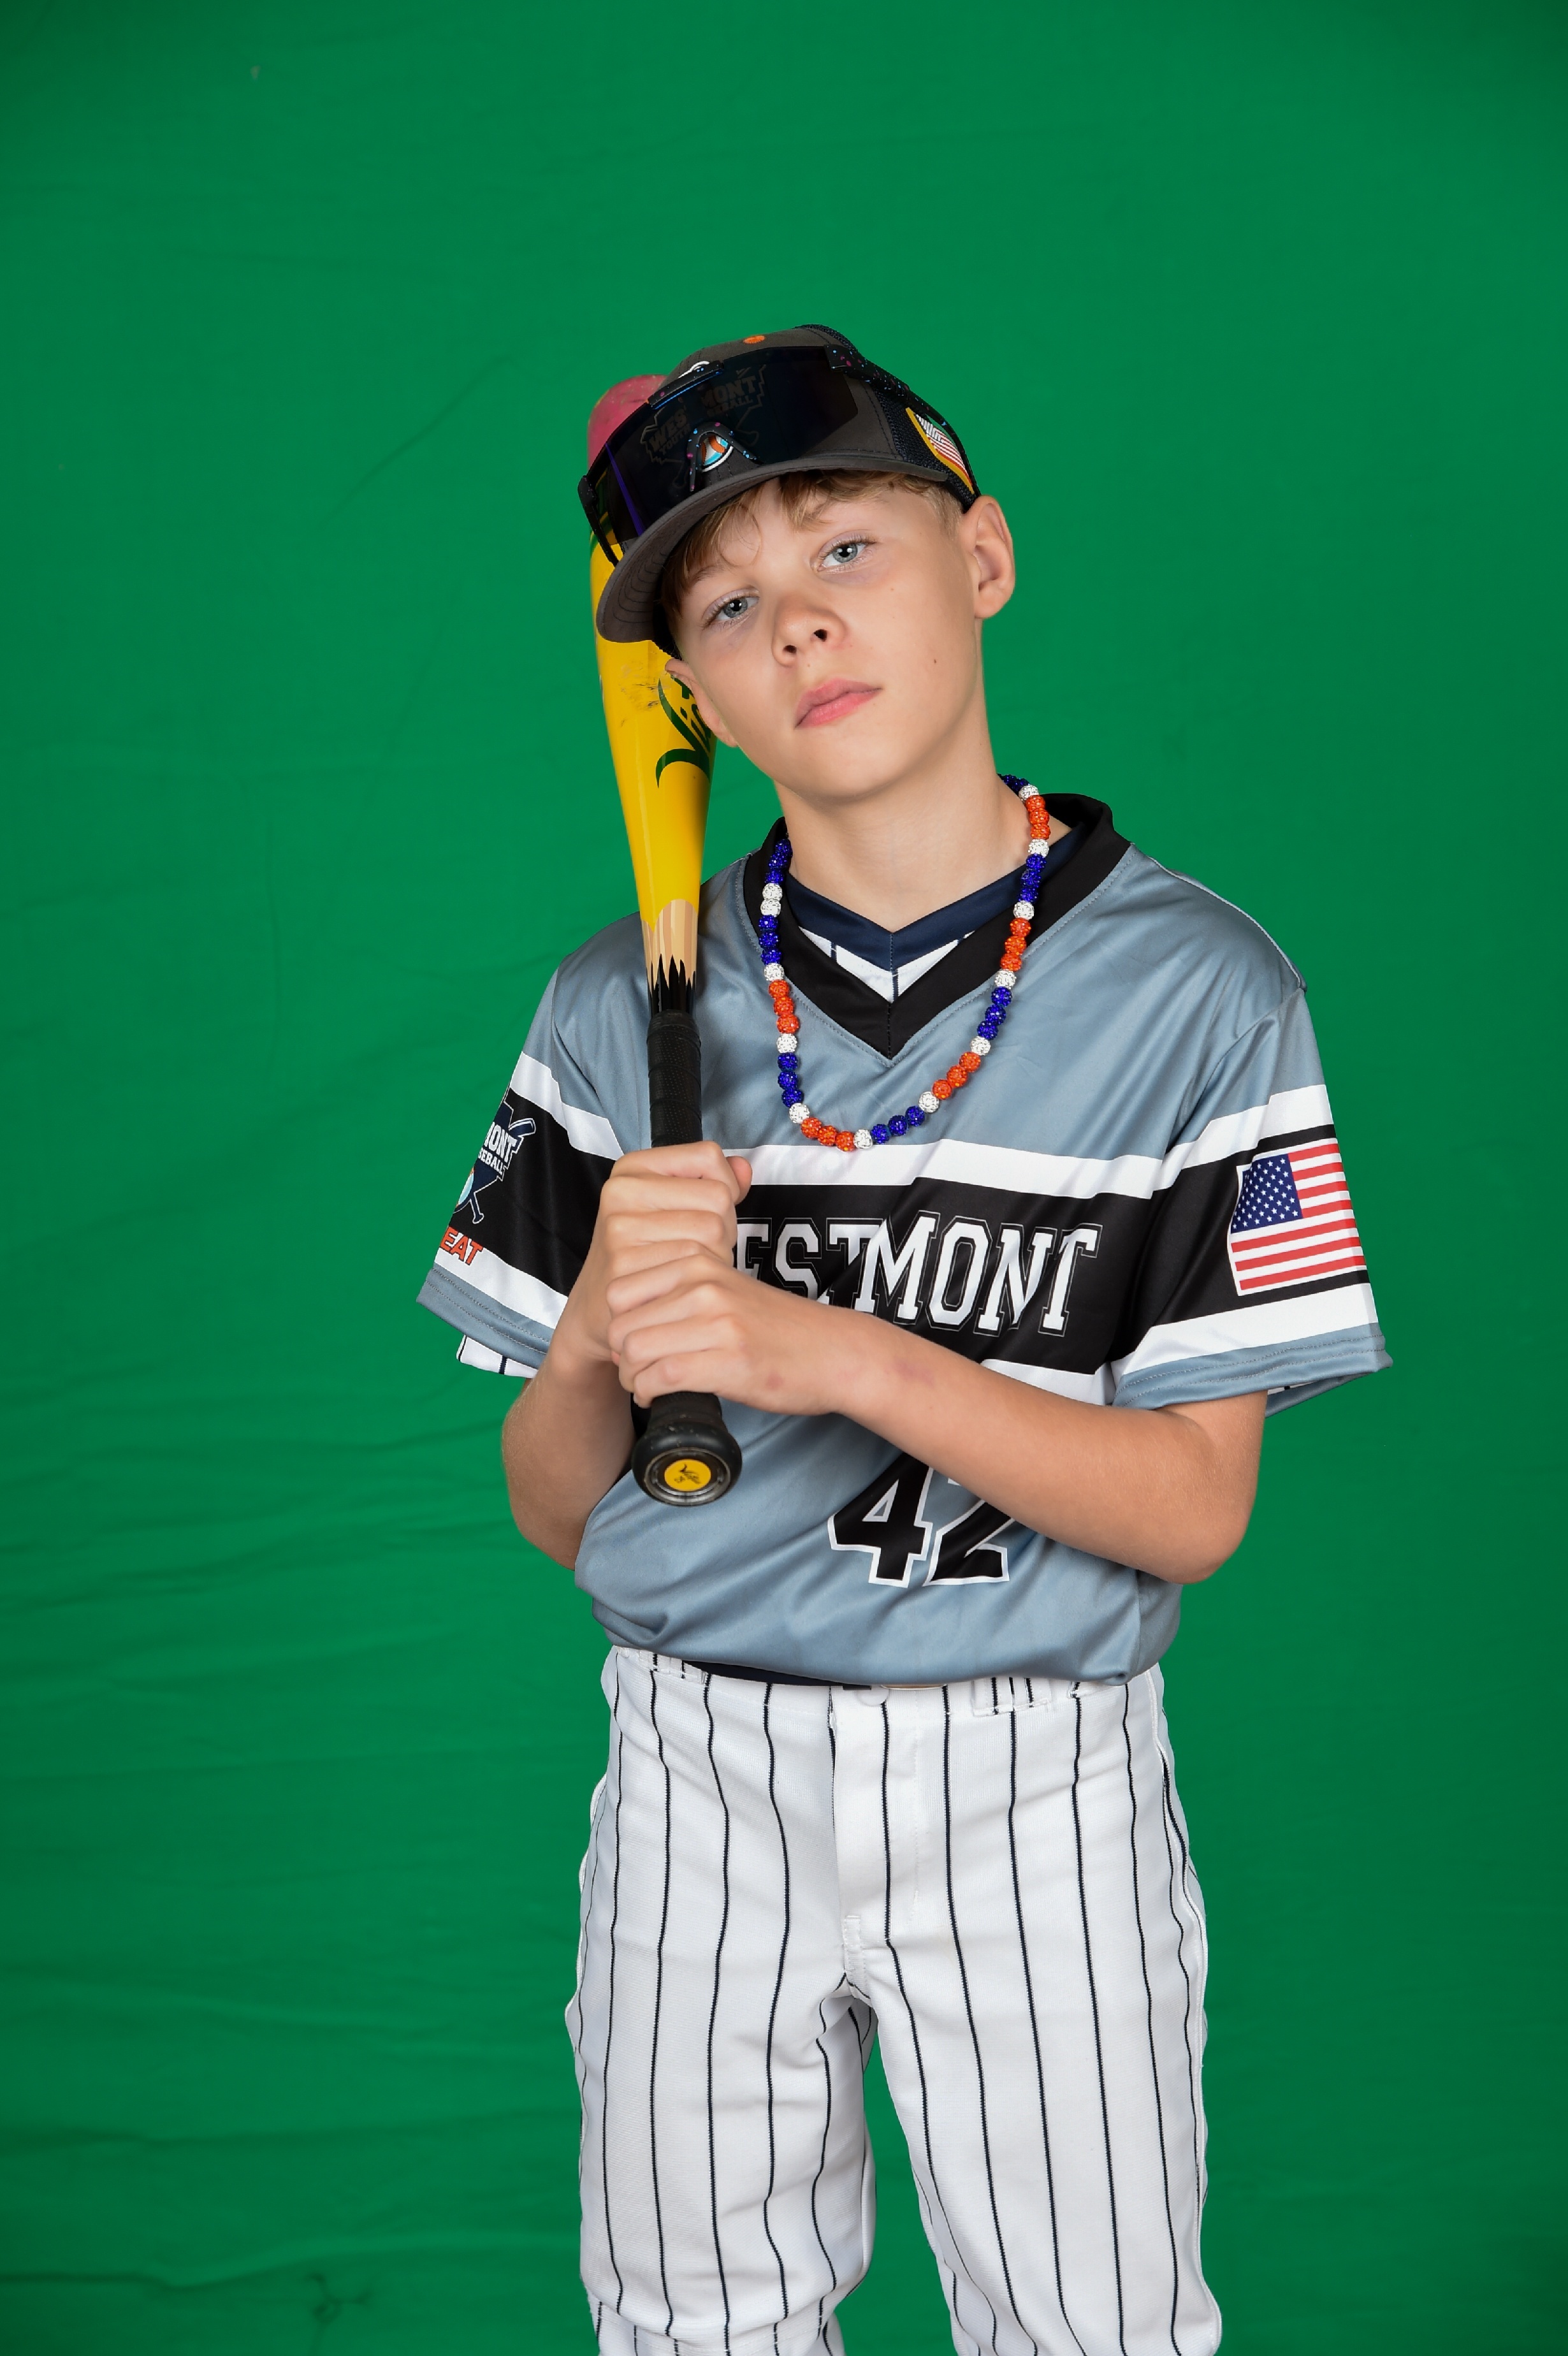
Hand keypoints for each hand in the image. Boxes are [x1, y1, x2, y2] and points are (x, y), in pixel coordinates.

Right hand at [552, 1140, 750, 1375]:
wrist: (603, 1308)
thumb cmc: (648, 1253)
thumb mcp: (673, 1205)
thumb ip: (713, 1181)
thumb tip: (743, 1169)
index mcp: (632, 1168)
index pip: (708, 1156)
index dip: (723, 1186)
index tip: (703, 1210)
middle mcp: (620, 1191)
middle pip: (717, 1195)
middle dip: (723, 1226)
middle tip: (695, 1248)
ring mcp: (620, 1228)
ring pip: (713, 1228)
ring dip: (716, 1254)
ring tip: (687, 1266)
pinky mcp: (626, 1265)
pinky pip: (697, 1262)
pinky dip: (702, 1277)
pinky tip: (681, 1285)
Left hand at [606, 1243, 863, 1415]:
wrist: (834, 1352)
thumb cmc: (777, 1328)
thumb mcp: (726, 1290)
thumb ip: (681, 1293)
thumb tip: (624, 1325)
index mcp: (698, 1262)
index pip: (618, 1290)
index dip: (617, 1324)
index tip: (635, 1344)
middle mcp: (703, 1285)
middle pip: (620, 1325)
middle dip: (621, 1358)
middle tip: (639, 1373)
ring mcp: (717, 1322)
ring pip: (635, 1351)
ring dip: (633, 1379)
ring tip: (649, 1386)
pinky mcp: (728, 1360)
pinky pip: (661, 1377)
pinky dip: (649, 1394)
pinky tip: (659, 1398)